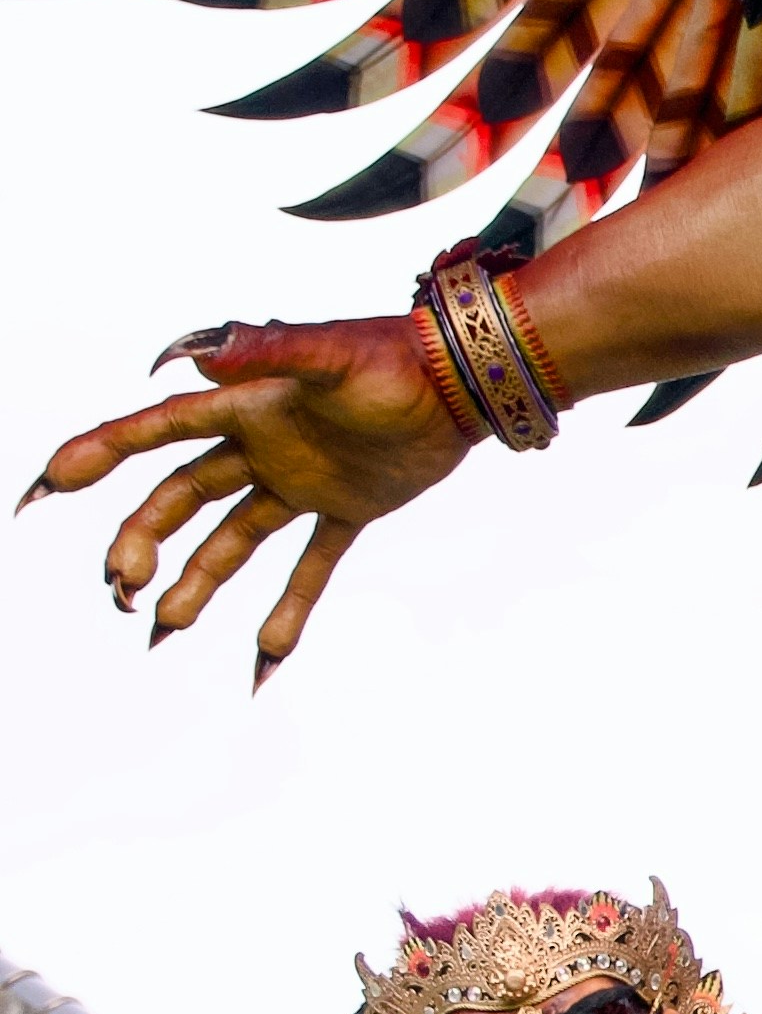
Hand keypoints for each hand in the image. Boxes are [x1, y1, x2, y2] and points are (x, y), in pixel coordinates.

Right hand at [32, 308, 472, 676]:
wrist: (464, 378)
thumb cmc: (395, 354)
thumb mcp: (330, 353)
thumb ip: (266, 349)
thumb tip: (189, 355)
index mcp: (244, 405)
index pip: (153, 434)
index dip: (96, 456)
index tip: (45, 489)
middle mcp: (261, 445)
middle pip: (181, 499)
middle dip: (143, 542)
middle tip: (121, 588)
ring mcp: (300, 480)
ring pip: (231, 540)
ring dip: (196, 583)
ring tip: (162, 629)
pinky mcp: (348, 508)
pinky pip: (310, 567)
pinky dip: (288, 611)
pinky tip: (263, 664)